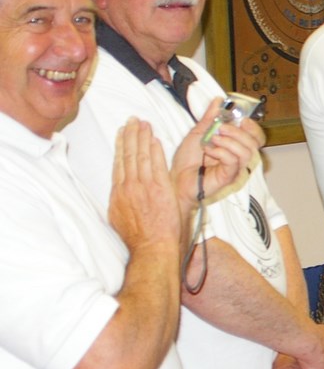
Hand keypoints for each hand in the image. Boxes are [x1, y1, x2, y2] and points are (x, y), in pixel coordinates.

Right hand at [108, 118, 180, 252]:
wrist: (152, 248)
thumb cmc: (139, 239)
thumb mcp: (120, 218)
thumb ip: (120, 202)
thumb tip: (119, 195)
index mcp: (118, 194)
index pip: (119, 164)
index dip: (121, 146)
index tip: (122, 133)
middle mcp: (128, 187)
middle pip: (128, 156)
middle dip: (130, 136)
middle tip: (132, 120)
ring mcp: (144, 187)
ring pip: (141, 157)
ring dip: (142, 138)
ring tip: (143, 124)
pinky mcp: (160, 189)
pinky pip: (157, 165)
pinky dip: (155, 151)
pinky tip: (155, 139)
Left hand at [171, 110, 264, 206]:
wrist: (176, 179)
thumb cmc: (186, 161)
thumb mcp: (198, 133)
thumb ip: (210, 118)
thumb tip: (219, 101)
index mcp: (234, 146)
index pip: (255, 137)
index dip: (253, 126)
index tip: (241, 118)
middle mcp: (238, 157)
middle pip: (255, 142)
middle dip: (239, 132)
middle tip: (221, 128)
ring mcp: (235, 168)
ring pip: (247, 152)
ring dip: (230, 141)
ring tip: (213, 139)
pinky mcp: (229, 177)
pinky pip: (234, 161)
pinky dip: (222, 152)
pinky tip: (210, 151)